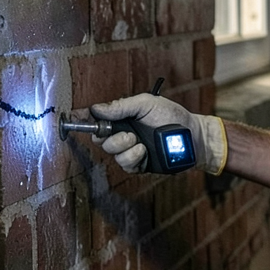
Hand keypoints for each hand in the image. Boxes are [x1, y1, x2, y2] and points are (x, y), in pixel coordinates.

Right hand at [90, 94, 226, 174]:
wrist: (191, 137)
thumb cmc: (172, 116)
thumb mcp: (146, 104)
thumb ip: (121, 106)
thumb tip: (95, 108)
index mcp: (123, 117)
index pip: (99, 119)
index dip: (87, 119)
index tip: (78, 118)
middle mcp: (124, 134)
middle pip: (100, 139)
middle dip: (109, 137)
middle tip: (128, 134)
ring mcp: (130, 150)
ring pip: (112, 153)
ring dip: (124, 147)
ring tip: (140, 142)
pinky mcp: (138, 164)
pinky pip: (125, 165)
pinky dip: (133, 158)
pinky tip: (145, 151)